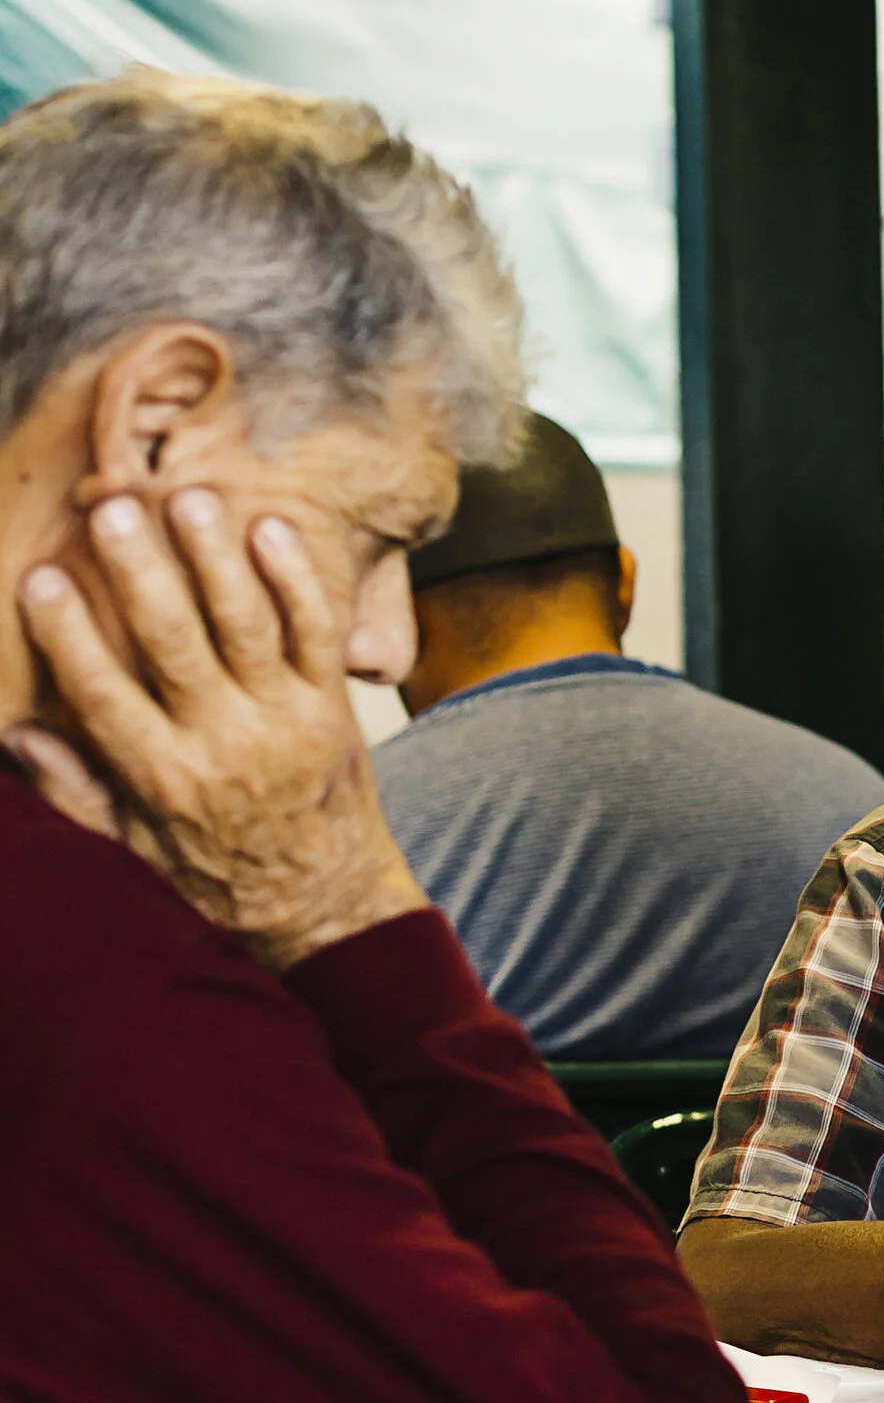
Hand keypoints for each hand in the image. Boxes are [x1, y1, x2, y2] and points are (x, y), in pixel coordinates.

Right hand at [8, 489, 423, 972]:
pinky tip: (269, 528)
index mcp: (165, 778)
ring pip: (249, 625)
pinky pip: (317, 633)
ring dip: (216, 557)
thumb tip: (20, 736)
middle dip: (141, 572)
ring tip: (187, 497)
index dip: (69, 636)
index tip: (39, 579)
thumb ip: (79, 793)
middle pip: (176, 644)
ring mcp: (286, 720)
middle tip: (112, 509)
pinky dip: (296, 580)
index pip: (105, 696)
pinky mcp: (334, 706)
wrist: (325, 905)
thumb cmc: (218, 877)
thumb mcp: (136, 851)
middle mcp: (226, 742)